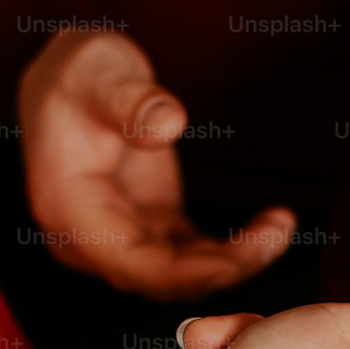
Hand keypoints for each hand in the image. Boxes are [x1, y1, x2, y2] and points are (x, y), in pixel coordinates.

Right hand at [18, 29, 294, 299]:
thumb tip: (167, 125)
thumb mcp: (100, 69)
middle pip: (161, 279)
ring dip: (236, 261)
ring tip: (282, 225)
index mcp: (67, 209)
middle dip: (224, 268)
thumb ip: (131, 99)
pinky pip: (193, 257)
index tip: (236, 262)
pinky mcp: (150, 230)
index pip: (129, 264)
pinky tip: (271, 226)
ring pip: (182, 274)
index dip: (185, 274)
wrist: (75, 77)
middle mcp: (89, 238)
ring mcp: (120, 238)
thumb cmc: (81, 71)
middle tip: (276, 235)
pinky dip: (233, 250)